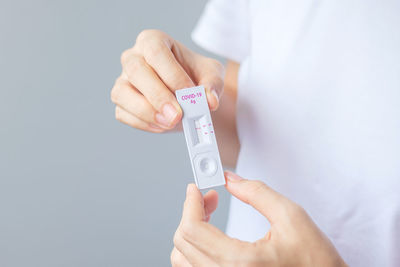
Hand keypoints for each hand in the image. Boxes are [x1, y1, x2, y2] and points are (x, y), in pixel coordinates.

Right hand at [111, 29, 223, 131]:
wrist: (190, 96)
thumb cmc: (197, 77)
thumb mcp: (211, 74)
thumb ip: (213, 84)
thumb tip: (210, 101)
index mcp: (153, 41)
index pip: (157, 52)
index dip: (172, 75)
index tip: (189, 95)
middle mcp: (133, 57)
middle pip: (136, 70)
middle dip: (158, 96)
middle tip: (177, 115)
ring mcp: (123, 80)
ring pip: (122, 93)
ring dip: (146, 112)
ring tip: (170, 123)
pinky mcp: (121, 102)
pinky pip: (123, 113)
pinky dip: (142, 123)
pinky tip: (162, 126)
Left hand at [171, 172, 346, 266]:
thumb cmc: (316, 261)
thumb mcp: (292, 217)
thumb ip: (256, 192)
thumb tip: (229, 179)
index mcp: (240, 262)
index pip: (193, 229)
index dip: (190, 203)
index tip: (195, 188)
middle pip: (183, 243)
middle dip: (191, 212)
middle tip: (209, 198)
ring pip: (182, 259)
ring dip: (190, 231)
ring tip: (208, 216)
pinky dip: (193, 250)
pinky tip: (210, 237)